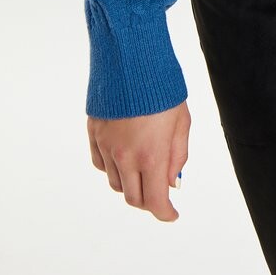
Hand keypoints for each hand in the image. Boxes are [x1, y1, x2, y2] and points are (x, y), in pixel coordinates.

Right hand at [88, 101, 190, 221]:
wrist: (132, 60)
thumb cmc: (162, 89)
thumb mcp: (181, 122)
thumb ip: (177, 156)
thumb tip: (172, 182)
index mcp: (151, 156)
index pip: (155, 201)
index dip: (165, 213)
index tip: (171, 214)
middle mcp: (125, 157)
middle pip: (133, 198)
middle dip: (148, 201)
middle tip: (159, 192)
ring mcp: (106, 147)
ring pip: (116, 183)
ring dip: (131, 184)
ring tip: (143, 170)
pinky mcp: (94, 134)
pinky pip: (101, 165)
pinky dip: (113, 169)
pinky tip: (124, 158)